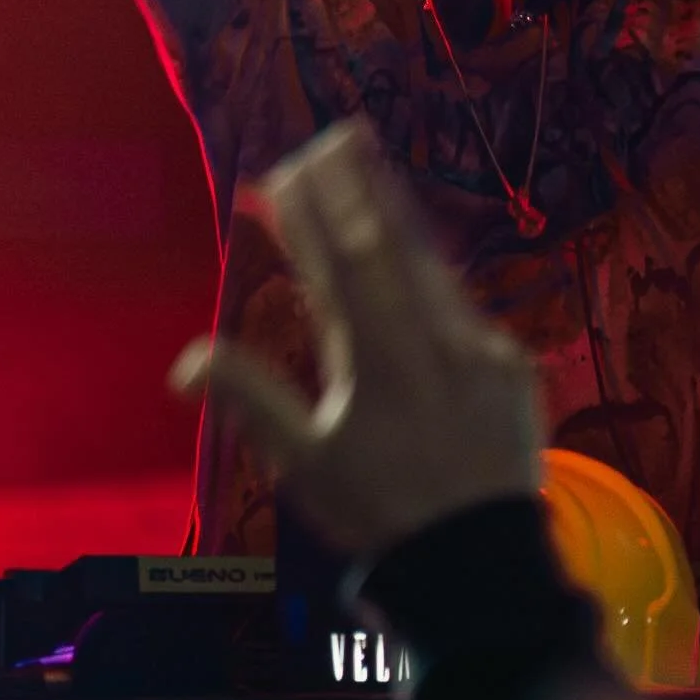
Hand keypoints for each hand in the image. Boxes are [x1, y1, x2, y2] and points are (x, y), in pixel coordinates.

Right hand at [173, 117, 542, 556]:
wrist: (479, 564)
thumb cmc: (377, 514)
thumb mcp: (301, 465)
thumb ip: (249, 399)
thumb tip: (187, 359)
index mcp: (376, 360)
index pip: (338, 267)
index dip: (310, 215)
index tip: (288, 169)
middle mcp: (432, 341)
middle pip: (391, 246)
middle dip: (359, 187)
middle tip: (337, 135)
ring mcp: (479, 349)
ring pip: (433, 267)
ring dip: (399, 216)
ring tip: (372, 169)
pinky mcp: (511, 367)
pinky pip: (465, 306)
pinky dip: (435, 274)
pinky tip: (419, 255)